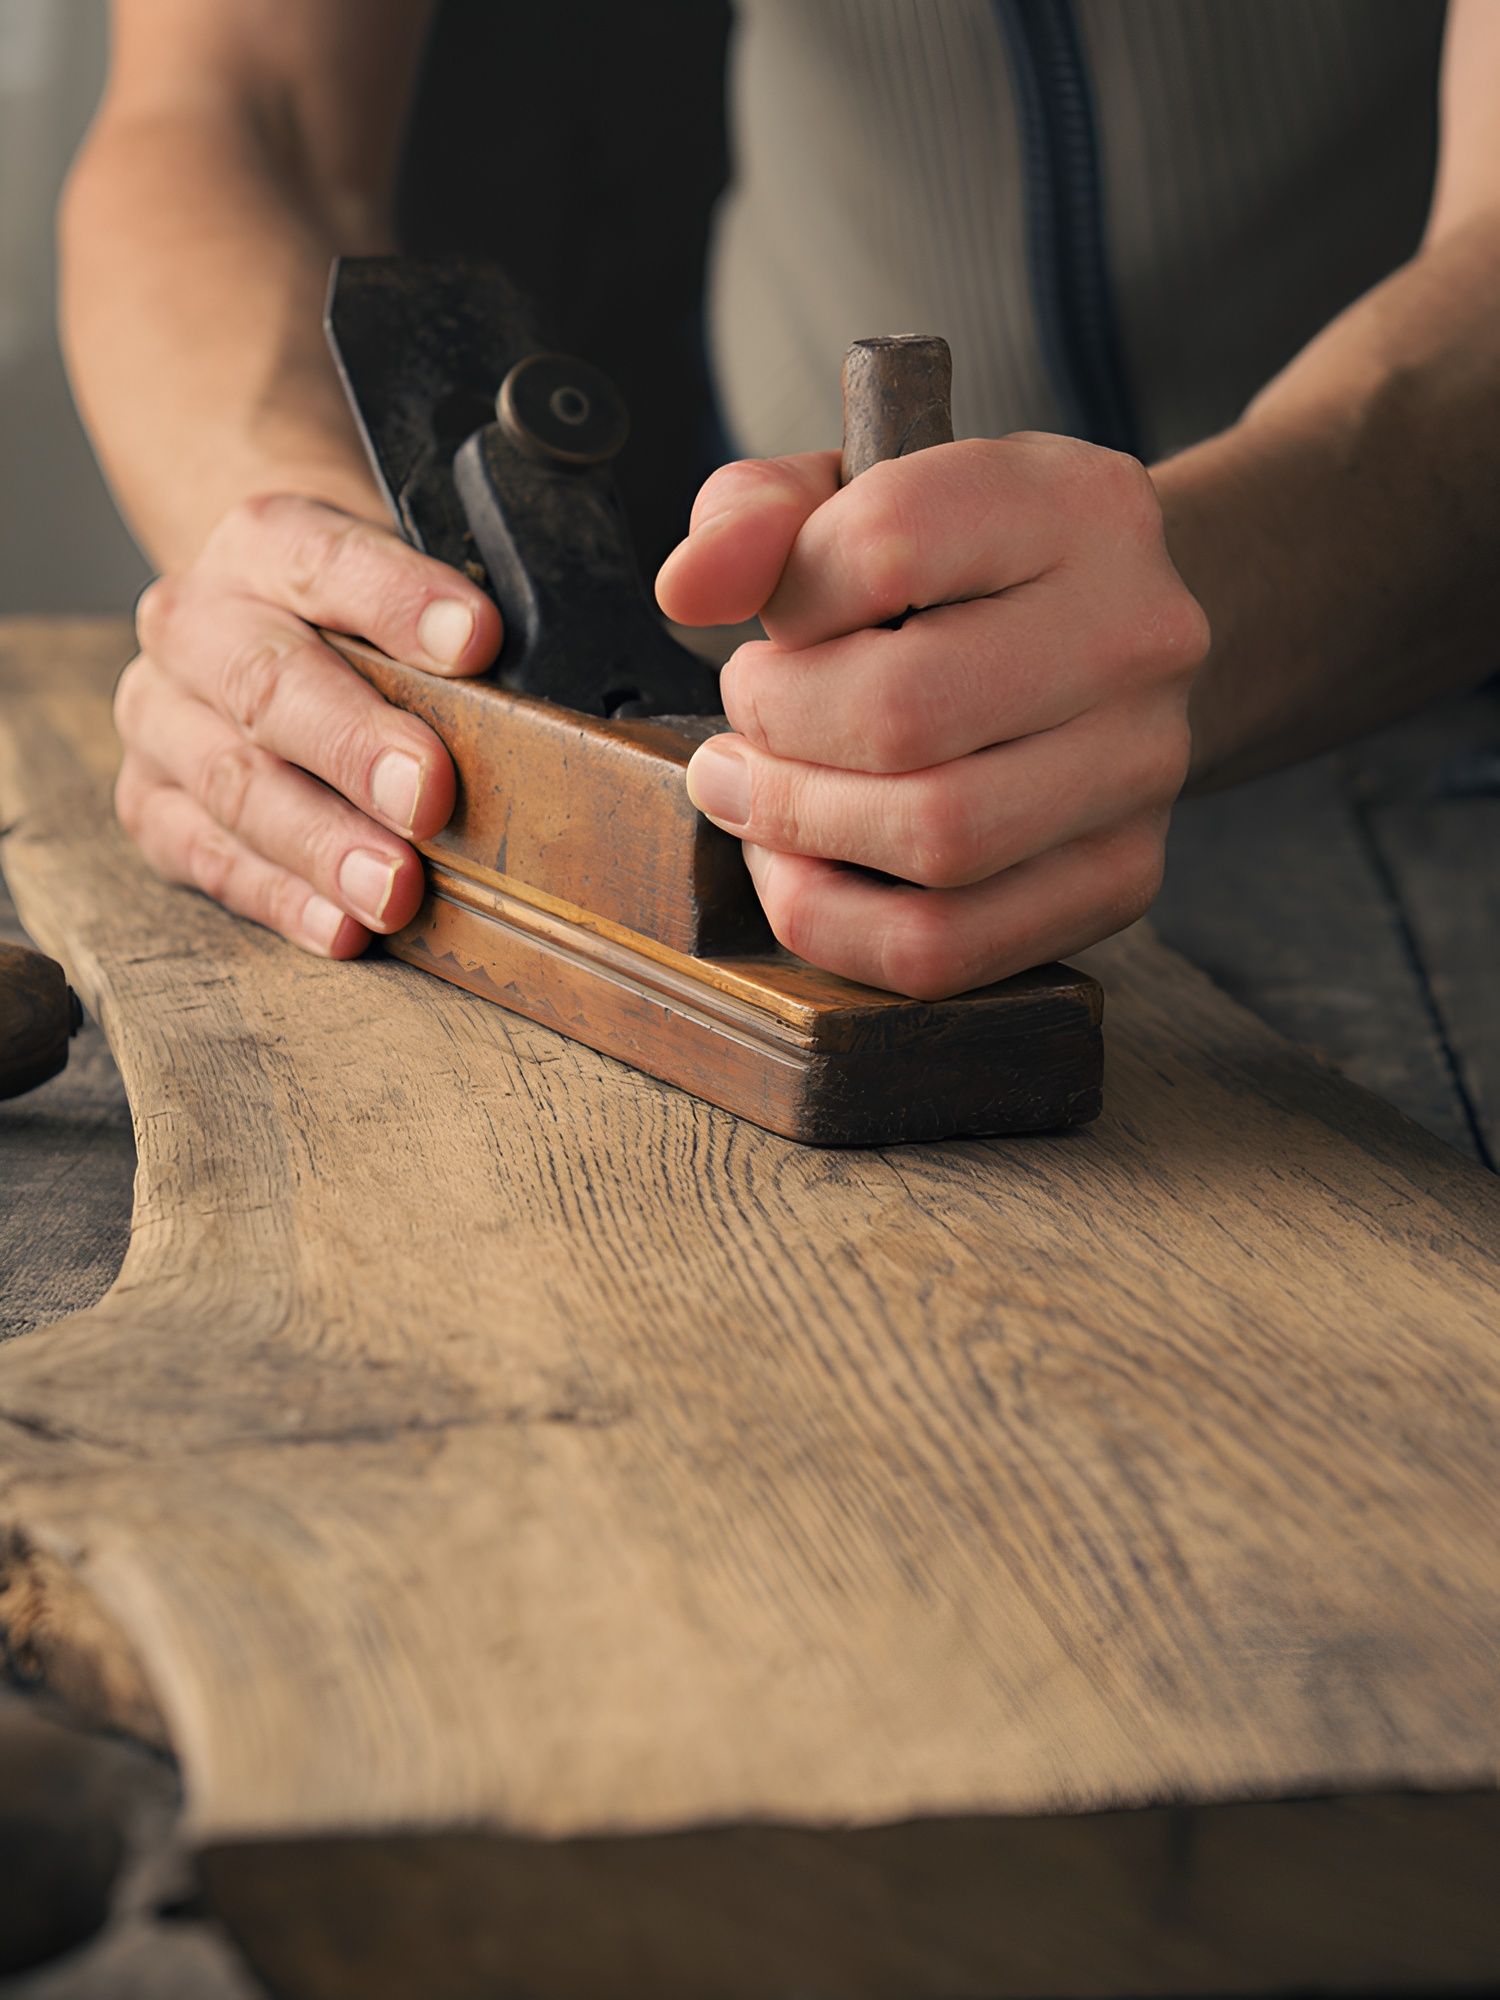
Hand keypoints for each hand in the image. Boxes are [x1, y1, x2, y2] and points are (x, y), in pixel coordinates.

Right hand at [114, 495, 500, 953]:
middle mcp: (197, 623)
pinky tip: (340, 926)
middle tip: (428, 796)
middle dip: (354, 746)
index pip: (326, 561)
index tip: (474, 642)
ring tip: (395, 889)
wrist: (266, 622)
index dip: (400, 601)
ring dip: (322, 844)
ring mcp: (163, 716)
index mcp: (265, 543)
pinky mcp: (152, 802)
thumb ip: (455, 624)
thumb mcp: (405, 586)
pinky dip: (280, 898)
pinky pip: (209, 857)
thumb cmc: (359, 618)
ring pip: (235, 783)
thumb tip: (542, 686)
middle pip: (268, 683)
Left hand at [656, 436, 1207, 998]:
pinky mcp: (1121, 875)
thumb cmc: (962, 572)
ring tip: (761, 798)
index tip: (774, 626)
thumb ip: (756, 515)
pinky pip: (948, 947)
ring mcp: (1141, 766)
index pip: (888, 544)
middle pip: (905, 714)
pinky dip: (838, 927)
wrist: (1109, 643)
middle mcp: (1134, 633)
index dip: (786, 599)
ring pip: (935, 841)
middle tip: (742, 732)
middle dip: (776, 733)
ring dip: (800, 834)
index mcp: (1074, 504)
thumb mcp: (860, 496)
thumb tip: (688, 591)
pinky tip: (803, 874)